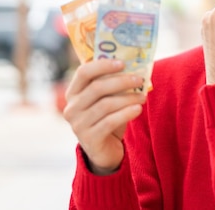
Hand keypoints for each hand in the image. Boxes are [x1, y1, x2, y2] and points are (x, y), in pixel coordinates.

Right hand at [63, 59, 145, 173]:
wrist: (105, 150)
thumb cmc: (106, 118)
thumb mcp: (106, 99)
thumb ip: (112, 84)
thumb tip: (134, 66)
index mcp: (73, 93)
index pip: (83, 72)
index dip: (103, 65)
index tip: (123, 63)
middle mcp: (71, 108)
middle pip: (97, 88)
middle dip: (121, 81)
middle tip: (139, 79)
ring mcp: (78, 125)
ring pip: (106, 105)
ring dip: (128, 98)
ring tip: (143, 97)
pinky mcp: (89, 139)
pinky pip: (110, 122)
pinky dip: (126, 113)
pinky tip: (138, 109)